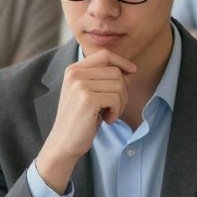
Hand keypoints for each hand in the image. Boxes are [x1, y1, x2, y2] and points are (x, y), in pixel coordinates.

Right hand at [36, 50, 135, 193]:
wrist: (64, 142)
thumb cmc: (81, 119)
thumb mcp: (89, 93)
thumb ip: (104, 79)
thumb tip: (130, 70)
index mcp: (73, 70)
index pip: (104, 54)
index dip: (121, 61)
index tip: (132, 72)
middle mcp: (75, 74)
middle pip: (115, 71)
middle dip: (122, 90)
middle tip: (113, 107)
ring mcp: (79, 85)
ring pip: (119, 85)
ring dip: (120, 103)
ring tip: (109, 113)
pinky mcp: (87, 99)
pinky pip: (116, 98)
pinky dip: (117, 111)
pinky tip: (107, 119)